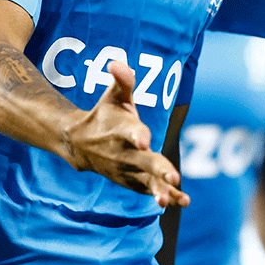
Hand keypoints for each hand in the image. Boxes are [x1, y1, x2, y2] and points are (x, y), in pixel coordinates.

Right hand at [62, 61, 189, 207]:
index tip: (144, 140)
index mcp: (120, 129)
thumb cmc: (105, 115)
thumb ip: (122, 81)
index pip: (129, 132)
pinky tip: (183, 200)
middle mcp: (124, 152)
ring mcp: (128, 169)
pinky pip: (148, 189)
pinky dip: (164, 195)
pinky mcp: (132, 181)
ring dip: (161, 190)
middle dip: (158, 169)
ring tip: (174, 199)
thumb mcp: (113, 96)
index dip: (137, 135)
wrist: (81, 144)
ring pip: (146, 181)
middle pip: (143, 161)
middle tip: (174, 176)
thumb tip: (116, 63)